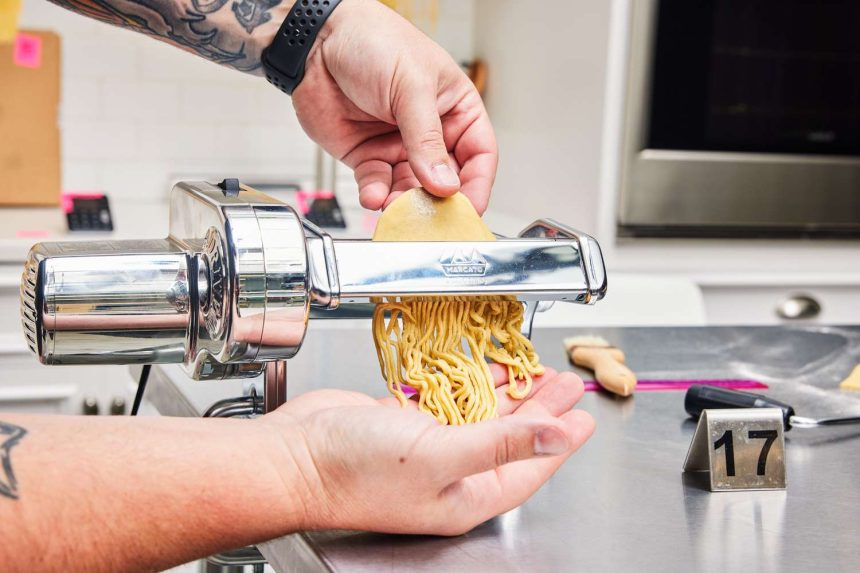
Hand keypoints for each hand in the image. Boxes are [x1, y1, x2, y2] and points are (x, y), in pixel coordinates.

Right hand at [259, 366, 593, 534]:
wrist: (294, 456)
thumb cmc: (357, 470)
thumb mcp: (441, 455)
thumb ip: (500, 443)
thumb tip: (556, 438)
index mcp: (465, 494)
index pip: (528, 467)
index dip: (559, 442)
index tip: (584, 419)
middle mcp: (449, 473)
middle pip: (509, 437)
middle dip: (540, 410)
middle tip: (565, 384)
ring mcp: (425, 447)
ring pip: (480, 415)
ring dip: (507, 392)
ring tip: (536, 371)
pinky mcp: (403, 422)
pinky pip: (448, 400)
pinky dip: (467, 382)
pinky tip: (484, 368)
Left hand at [291, 0, 497, 212]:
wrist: (316, 41)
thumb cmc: (373, 41)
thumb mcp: (411, 87)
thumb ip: (427, 140)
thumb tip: (444, 183)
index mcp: (455, 109)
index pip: (479, 154)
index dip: (477, 185)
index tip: (469, 209)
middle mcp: (430, 132)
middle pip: (445, 180)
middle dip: (438, 202)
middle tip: (431, 218)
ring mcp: (398, 146)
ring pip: (410, 190)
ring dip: (404, 204)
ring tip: (396, 208)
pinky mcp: (368, 156)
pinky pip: (377, 186)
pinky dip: (376, 196)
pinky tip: (373, 195)